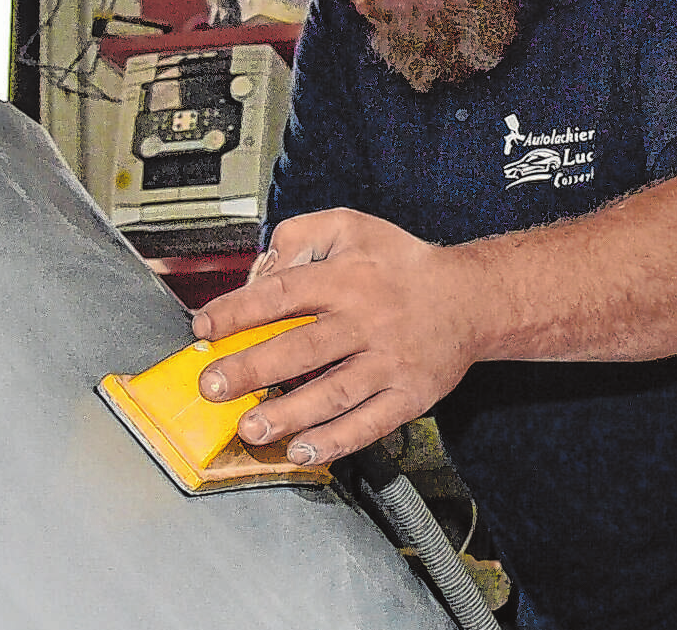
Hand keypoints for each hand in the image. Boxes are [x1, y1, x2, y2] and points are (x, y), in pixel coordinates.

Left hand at [192, 208, 484, 465]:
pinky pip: (369, 424)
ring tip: (250, 428)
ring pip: (334, 393)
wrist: (470, 298)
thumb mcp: (349, 226)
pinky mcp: (408, 396)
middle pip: (302, 348)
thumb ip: (298, 237)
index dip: (239, 311)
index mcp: (347, 278)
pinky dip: (335, 442)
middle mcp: (367, 321)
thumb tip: (259, 272)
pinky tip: (303, 450)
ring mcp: (389, 363)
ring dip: (289, 414)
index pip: (283, 293)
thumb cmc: (400, 263)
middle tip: (213, 386)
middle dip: (252, 370)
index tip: (205, 327)